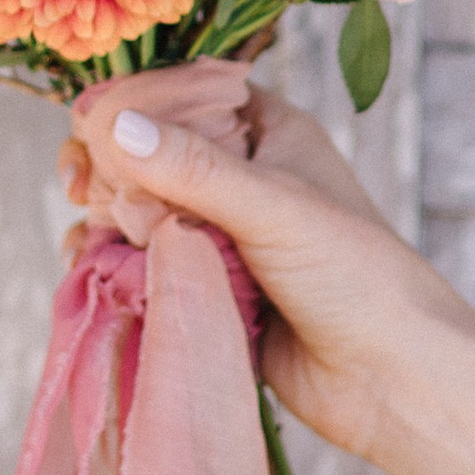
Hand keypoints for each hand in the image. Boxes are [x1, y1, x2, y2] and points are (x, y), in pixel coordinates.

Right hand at [100, 81, 474, 474]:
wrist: (392, 382)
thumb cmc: (355, 277)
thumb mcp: (273, 208)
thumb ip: (192, 169)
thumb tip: (113, 126)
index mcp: (267, 133)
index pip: (183, 92)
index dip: (132, 104)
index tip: (88, 127)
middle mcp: (240, 177)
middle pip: (149, 152)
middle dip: (108, 166)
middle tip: (81, 188)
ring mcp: (221, 235)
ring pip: (138, 211)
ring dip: (104, 218)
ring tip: (90, 237)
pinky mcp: (207, 289)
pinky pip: (145, 265)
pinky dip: (113, 264)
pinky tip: (92, 269)